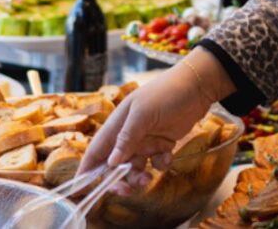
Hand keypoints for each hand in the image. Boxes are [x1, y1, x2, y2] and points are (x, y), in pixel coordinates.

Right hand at [79, 49, 232, 191]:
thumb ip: (127, 138)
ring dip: (139, 176)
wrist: (198, 86)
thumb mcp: (143, 114)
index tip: (80, 190)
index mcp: (116, 126)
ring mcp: (145, 140)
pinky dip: (160, 165)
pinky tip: (168, 157)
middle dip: (116, 180)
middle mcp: (128, 135)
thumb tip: (110, 163)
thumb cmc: (165, 93)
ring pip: (134, 167)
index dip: (86, 171)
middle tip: (126, 191)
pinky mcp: (162, 143)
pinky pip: (155, 162)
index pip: (96, 151)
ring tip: (148, 179)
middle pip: (114, 166)